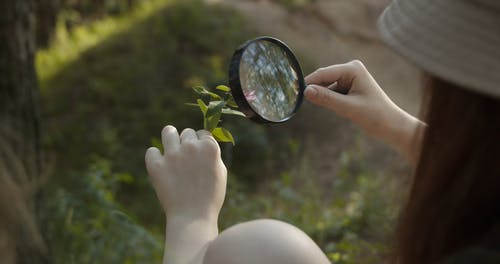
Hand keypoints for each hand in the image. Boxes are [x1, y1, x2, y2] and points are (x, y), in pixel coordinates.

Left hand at [145, 125, 226, 221]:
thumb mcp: (220, 172)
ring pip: (168, 131)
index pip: (203, 133)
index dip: (201, 143)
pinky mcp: (156, 165)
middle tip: (187, 158)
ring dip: (170, 138)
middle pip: (187, 132)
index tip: (199, 154)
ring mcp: (172, 155)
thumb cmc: (210, 197)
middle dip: (187, 143)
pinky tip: (160, 166)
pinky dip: (155, 158)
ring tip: (171, 150)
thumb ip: (212, 154)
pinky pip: (151, 151)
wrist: (192, 217)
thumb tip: (203, 143)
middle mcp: (191, 146)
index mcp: (209, 147)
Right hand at [305, 60, 423, 162]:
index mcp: (353, 68)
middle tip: (308, 104)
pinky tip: (344, 109)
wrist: (391, 126)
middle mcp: (351, 68)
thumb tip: (306, 91)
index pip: (324, 73)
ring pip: (326, 87)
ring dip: (327, 98)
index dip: (309, 83)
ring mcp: (349, 77)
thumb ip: (326, 98)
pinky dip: (332, 101)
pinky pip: (331, 92)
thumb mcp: (347, 108)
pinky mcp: (348, 86)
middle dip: (318, 91)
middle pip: (323, 78)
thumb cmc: (374, 115)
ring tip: (342, 109)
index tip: (293, 92)